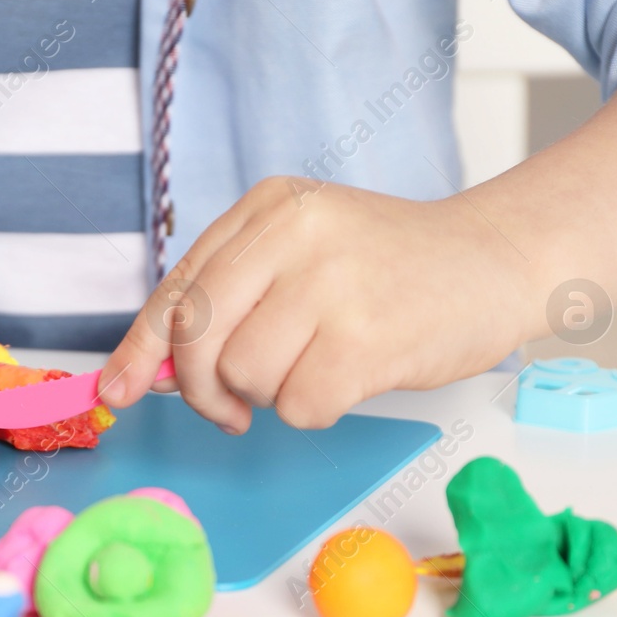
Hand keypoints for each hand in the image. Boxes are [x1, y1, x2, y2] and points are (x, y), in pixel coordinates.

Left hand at [99, 177, 535, 431]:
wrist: (499, 263)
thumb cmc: (392, 272)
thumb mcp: (305, 255)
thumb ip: (230, 299)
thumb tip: (149, 373)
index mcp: (271, 206)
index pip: (179, 287)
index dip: (141, 349)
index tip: (117, 391)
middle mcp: (296, 233)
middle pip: (197, 338)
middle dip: (205, 389)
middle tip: (234, 407)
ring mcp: (332, 283)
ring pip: (243, 377)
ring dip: (271, 397)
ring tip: (317, 369)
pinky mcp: (366, 338)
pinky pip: (298, 407)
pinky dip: (315, 410)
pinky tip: (350, 379)